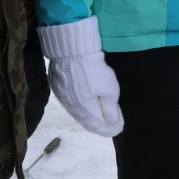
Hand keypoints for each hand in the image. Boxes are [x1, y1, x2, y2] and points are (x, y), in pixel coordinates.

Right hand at [35, 17, 123, 136]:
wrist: (71, 50)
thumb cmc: (94, 69)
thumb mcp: (109, 89)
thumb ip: (111, 110)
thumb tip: (113, 124)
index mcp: (85, 110)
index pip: (99, 125)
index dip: (110, 128)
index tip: (120, 128)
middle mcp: (72, 108)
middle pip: (88, 123)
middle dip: (102, 126)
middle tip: (113, 127)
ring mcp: (63, 99)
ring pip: (79, 115)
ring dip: (91, 120)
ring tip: (101, 121)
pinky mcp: (58, 89)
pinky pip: (72, 106)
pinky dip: (82, 111)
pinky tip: (86, 109)